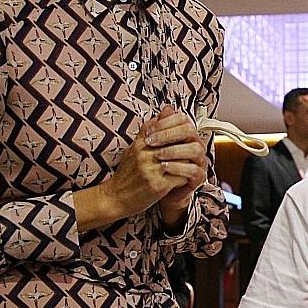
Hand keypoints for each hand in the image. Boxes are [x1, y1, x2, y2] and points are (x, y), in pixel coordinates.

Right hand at [97, 105, 203, 223]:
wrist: (115, 198)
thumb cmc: (127, 173)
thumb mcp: (135, 147)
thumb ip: (151, 129)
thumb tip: (168, 109)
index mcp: (140, 142)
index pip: (165, 126)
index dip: (180, 130)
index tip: (185, 137)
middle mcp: (145, 153)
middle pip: (177, 142)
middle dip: (187, 146)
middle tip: (193, 150)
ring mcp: (151, 169)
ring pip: (182, 159)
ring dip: (188, 162)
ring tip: (189, 165)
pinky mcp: (158, 185)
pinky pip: (181, 177)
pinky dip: (185, 177)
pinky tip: (184, 178)